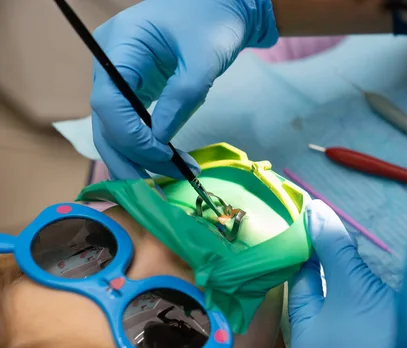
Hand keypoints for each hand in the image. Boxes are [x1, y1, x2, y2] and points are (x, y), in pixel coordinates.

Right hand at [90, 0, 277, 179]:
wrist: (222, 6)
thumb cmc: (213, 22)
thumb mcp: (204, 59)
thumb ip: (182, 98)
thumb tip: (160, 140)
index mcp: (119, 45)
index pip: (108, 102)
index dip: (130, 136)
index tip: (160, 156)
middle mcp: (111, 62)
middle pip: (105, 120)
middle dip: (128, 157)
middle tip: (152, 190)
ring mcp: (120, 76)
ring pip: (115, 126)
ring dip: (137, 156)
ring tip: (167, 179)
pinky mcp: (135, 87)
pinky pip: (131, 121)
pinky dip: (146, 144)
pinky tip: (167, 162)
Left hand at [288, 200, 397, 347]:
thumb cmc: (377, 331)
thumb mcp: (351, 281)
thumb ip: (332, 245)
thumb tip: (314, 209)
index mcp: (304, 339)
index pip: (299, 285)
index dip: (308, 253)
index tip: (319, 226)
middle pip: (320, 296)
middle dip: (331, 264)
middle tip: (341, 235)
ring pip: (341, 308)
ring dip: (348, 280)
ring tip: (356, 252)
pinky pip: (358, 321)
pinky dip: (362, 299)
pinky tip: (370, 280)